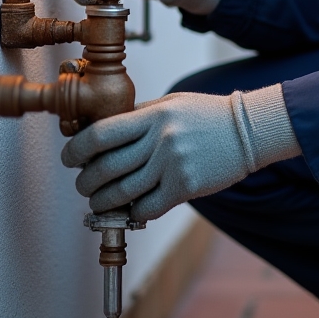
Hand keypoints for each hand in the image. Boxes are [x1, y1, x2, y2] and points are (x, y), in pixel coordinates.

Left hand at [60, 85, 301, 221]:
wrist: (249, 130)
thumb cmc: (207, 115)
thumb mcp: (171, 105)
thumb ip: (139, 116)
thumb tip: (103, 133)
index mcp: (153, 115)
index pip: (100, 134)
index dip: (76, 150)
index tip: (69, 158)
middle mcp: (160, 139)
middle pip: (105, 168)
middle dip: (86, 182)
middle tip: (84, 185)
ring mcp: (173, 164)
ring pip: (122, 193)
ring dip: (103, 202)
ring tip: (100, 202)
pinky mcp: (186, 186)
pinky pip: (147, 208)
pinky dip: (133, 212)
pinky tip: (132, 209)